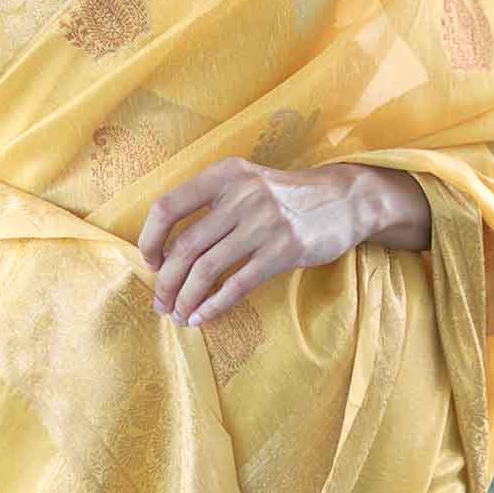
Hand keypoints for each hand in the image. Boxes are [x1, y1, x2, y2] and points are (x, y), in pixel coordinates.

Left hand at [137, 156, 370, 328]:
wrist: (344, 201)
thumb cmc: (284, 198)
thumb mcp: (246, 184)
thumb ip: (211, 204)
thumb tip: (165, 249)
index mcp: (224, 175)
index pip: (168, 206)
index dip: (150, 238)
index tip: (150, 263)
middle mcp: (241, 195)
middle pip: (185, 246)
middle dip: (166, 282)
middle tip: (160, 303)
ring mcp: (264, 223)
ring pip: (207, 269)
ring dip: (186, 298)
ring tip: (179, 314)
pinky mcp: (284, 250)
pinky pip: (237, 284)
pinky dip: (214, 306)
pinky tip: (202, 317)